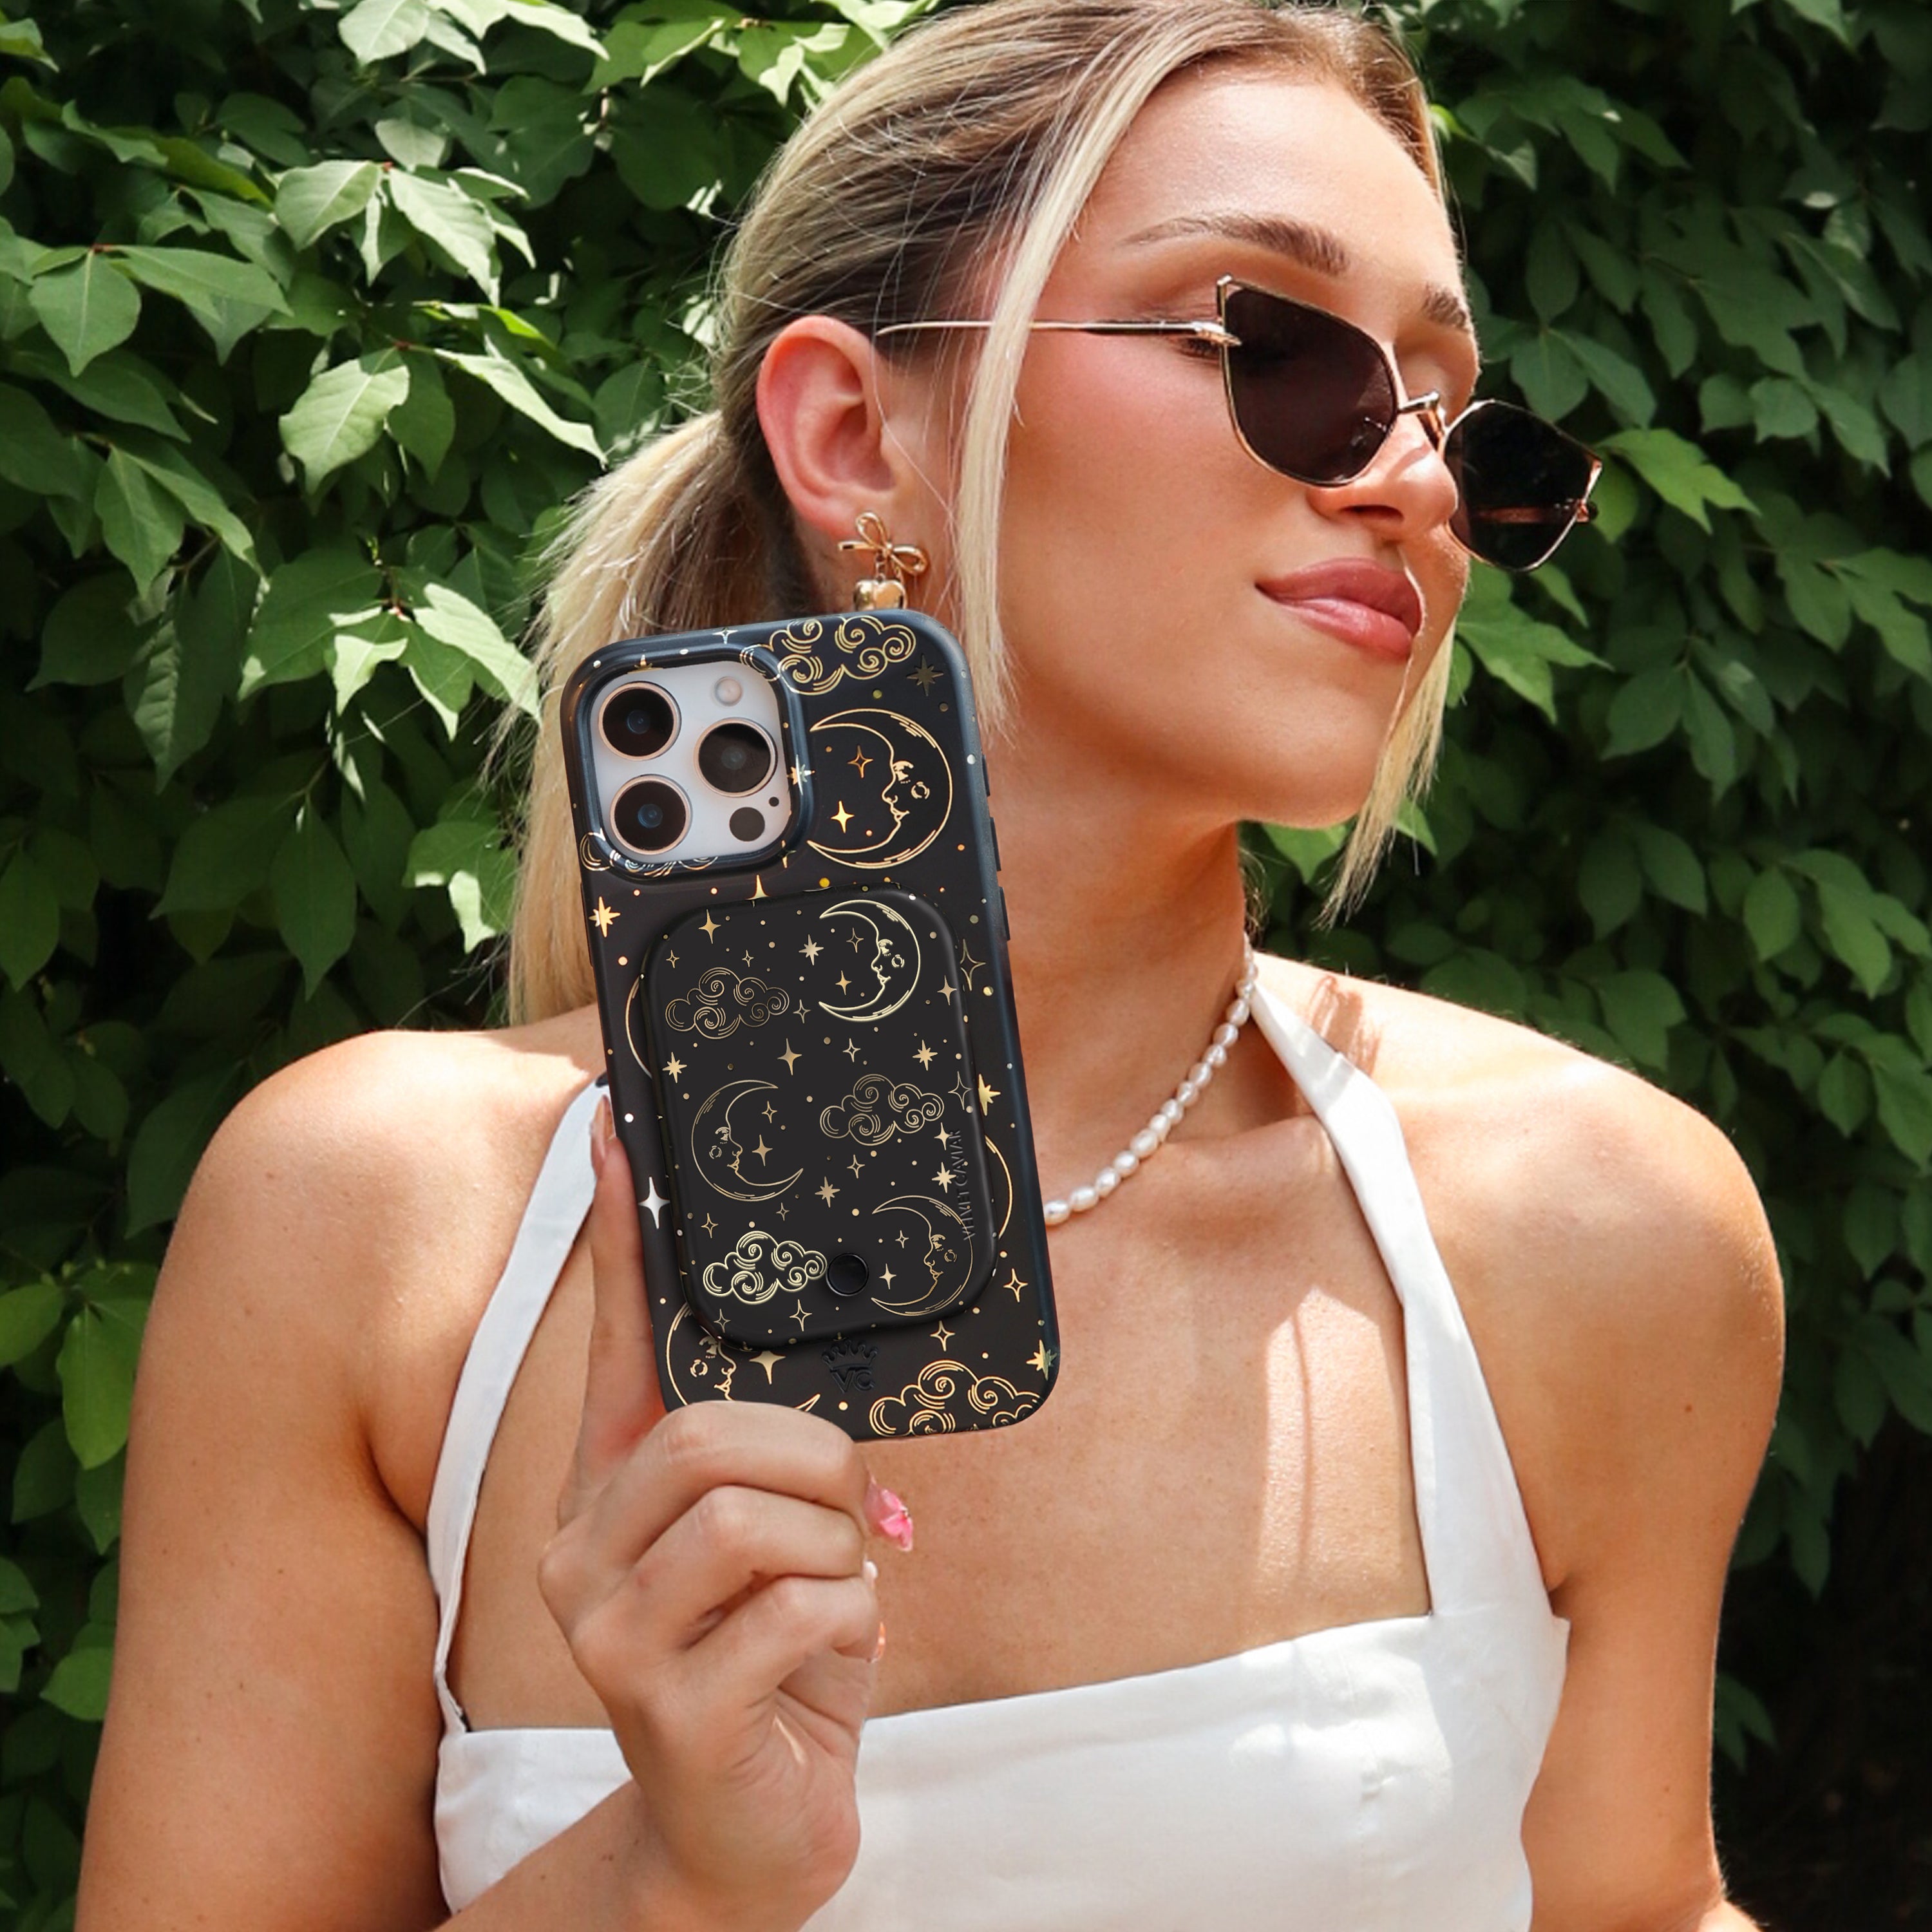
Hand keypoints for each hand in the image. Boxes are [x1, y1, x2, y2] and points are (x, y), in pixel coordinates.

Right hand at [538, 1103, 901, 1931]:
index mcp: (610, 1498)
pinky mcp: (664, 1706)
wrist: (747, 1837)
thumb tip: (840, 1409)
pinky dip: (850, 1625)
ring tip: (835, 1596)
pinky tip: (831, 1661)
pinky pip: (796, 1610)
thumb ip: (782, 1475)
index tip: (615, 1129)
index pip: (612, 1348)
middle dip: (815, 1466)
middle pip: (708, 1435)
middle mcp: (582, 1554)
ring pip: (752, 1517)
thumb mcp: (779, 1555)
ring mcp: (611, 1634)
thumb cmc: (773, 1668)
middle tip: (851, 1519)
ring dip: (834, 1554)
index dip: (623, 1241)